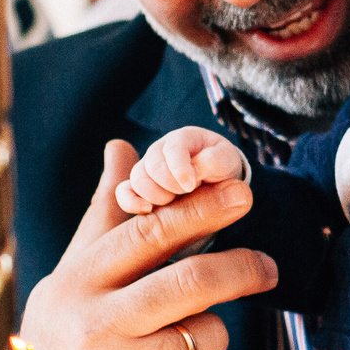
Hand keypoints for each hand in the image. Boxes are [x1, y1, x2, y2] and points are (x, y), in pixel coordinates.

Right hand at [14, 139, 275, 349]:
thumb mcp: (69, 282)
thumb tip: (122, 150)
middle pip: (192, 282)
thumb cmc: (65, 349)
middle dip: (244, 268)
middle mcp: (94, 329)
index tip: (243, 194)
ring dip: (213, 338)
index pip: (149, 234)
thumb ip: (104, 220)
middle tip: (268, 267)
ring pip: (210, 336)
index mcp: (75, 285)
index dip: (203, 210)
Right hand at [114, 127, 247, 215]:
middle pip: (153, 165)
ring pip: (138, 179)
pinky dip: (131, 202)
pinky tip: (147, 210)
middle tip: (188, 192)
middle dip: (170, 184)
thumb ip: (213, 163)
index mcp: (183, 138)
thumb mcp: (225, 162)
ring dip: (156, 195)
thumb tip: (197, 171)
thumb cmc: (221, 167)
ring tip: (175, 201)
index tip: (190, 185)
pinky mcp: (141, 188)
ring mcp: (148, 169)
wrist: (218, 179)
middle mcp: (161, 150)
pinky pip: (124, 192)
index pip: (174, 148)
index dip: (180, 168)